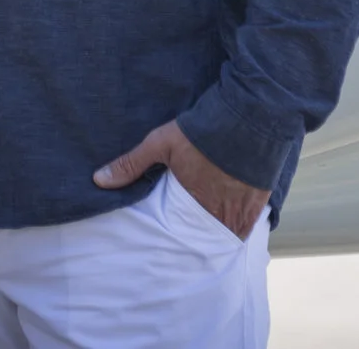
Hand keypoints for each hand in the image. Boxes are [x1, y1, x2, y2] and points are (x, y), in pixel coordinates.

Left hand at [93, 119, 270, 239]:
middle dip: (197, 237)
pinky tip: (232, 219)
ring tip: (209, 230)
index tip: (169, 242)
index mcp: (194, 204)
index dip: (176, 237)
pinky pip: (248, 225)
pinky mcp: (259, 201)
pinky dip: (239, 224)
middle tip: (188, 240)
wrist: (249, 116)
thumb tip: (99, 180)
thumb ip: (131, 164)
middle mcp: (220, 213)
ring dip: (218, 231)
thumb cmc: (203, 131)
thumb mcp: (161, 143)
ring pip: (228, 233)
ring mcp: (243, 210)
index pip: (181, 234)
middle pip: (205, 237)